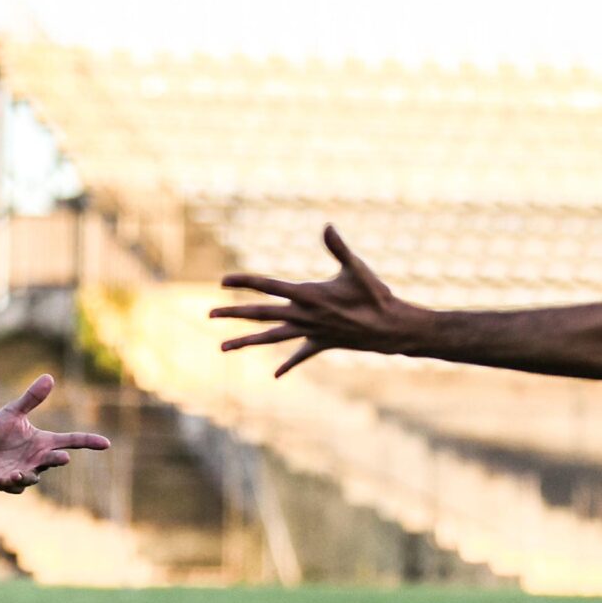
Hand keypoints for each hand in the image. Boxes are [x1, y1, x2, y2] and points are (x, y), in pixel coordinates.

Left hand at [0, 374, 111, 493]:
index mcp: (43, 443)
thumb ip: (31, 398)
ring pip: (30, 479)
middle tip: (64, 458)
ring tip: (16, 473)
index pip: (71, 441)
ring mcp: (21, 473)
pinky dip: (4, 484)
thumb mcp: (14, 412)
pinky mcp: (4, 482)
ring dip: (25, 477)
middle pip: (53, 462)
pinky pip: (10, 487)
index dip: (88, 442)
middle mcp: (36, 460)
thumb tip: (49, 377)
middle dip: (58, 460)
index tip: (106, 443)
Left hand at [209, 224, 425, 376]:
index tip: (223, 280)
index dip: (245, 281)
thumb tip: (327, 226)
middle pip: (261, 314)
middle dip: (234, 312)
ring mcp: (310, 332)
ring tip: (223, 348)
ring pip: (272, 338)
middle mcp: (304, 316)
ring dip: (247, 341)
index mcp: (308, 295)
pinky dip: (289, 363)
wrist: (392, 329)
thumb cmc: (376, 295)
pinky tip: (276, 375)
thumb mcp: (357, 268)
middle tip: (209, 313)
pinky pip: (301, 354)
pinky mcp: (321, 343)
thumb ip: (339, 248)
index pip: (268, 286)